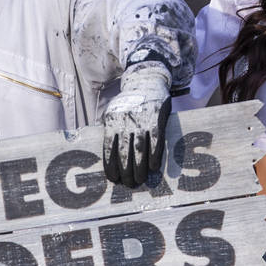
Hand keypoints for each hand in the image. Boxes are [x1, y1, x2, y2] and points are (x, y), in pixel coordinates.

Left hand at [103, 61, 172, 187]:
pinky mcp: (157, 117)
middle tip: (128, 185)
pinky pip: (155, 140)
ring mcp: (141, 119)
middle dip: (125, 171)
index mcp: (112, 120)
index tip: (112, 179)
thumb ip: (111, 129)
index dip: (110, 165)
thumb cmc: (129, 102)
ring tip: (139, 180)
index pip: (109, 147)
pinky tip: (154, 167)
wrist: (146, 80)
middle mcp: (125, 121)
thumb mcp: (114, 111)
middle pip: (124, 152)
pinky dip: (154, 154)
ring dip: (139, 167)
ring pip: (139, 148)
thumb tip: (108, 153)